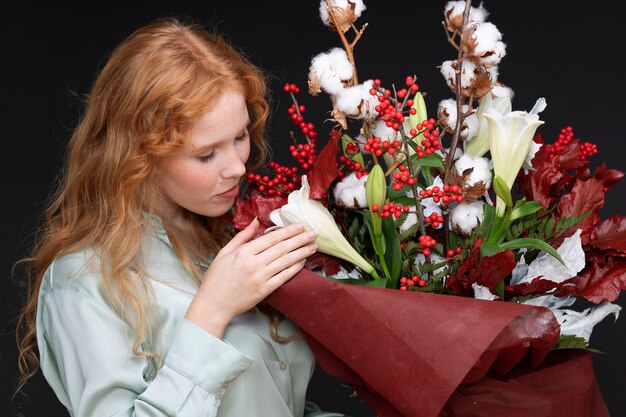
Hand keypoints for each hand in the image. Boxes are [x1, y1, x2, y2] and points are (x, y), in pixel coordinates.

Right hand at [185, 218, 316, 337]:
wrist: (213, 304)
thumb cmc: (216, 278)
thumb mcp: (225, 252)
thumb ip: (242, 236)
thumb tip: (255, 221)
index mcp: (243, 252)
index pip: (271, 238)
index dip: (288, 231)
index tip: (300, 225)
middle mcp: (253, 264)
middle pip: (282, 248)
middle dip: (300, 239)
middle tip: (313, 233)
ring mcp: (260, 278)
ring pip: (286, 261)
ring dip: (301, 252)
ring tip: (313, 246)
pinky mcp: (264, 290)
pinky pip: (284, 277)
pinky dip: (295, 268)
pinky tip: (303, 261)